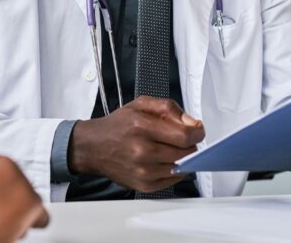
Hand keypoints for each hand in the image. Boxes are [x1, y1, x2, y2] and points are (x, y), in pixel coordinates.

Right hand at [69, 95, 204, 192]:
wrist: (93, 147)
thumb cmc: (118, 126)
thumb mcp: (141, 104)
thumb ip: (169, 108)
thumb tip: (192, 123)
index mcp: (142, 127)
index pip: (184, 136)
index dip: (197, 133)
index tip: (197, 131)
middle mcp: (142, 151)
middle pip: (185, 152)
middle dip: (189, 144)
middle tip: (180, 138)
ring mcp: (143, 171)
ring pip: (181, 167)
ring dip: (181, 157)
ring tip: (168, 148)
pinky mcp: (143, 185)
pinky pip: (172, 180)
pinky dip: (173, 169)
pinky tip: (162, 160)